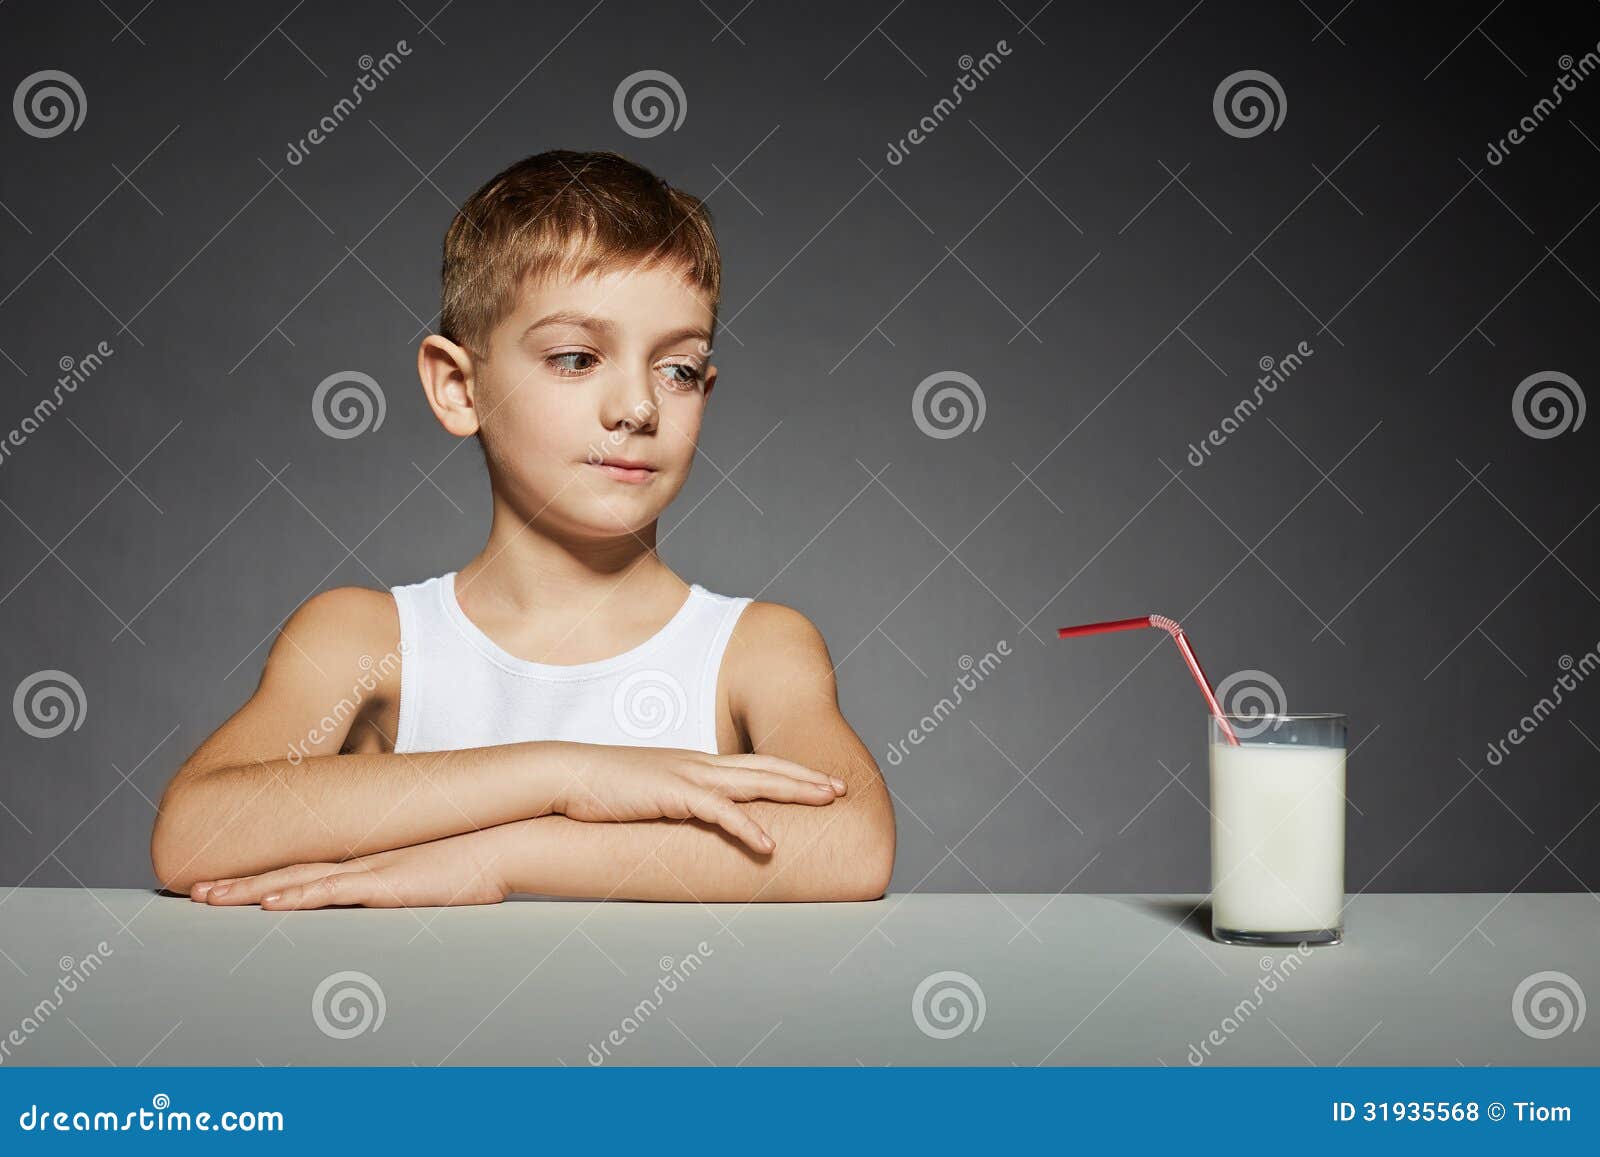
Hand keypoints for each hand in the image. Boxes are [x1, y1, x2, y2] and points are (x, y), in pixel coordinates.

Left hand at [190, 829, 510, 909]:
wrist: (507, 843)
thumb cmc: (476, 861)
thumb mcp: (431, 879)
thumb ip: (406, 885)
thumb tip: (396, 893)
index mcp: (366, 860)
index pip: (302, 867)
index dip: (260, 876)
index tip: (225, 883)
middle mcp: (358, 861)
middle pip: (285, 871)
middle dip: (236, 882)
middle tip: (192, 891)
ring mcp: (369, 869)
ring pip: (294, 880)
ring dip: (248, 891)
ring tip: (205, 898)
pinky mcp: (386, 881)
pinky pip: (332, 891)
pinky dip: (297, 895)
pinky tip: (268, 903)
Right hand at [555, 745, 846, 852]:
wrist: (566, 776)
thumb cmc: (603, 792)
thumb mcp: (649, 796)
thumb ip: (675, 805)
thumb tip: (692, 824)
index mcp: (695, 765)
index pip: (754, 765)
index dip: (790, 772)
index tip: (821, 781)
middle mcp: (699, 764)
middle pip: (766, 767)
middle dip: (807, 777)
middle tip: (843, 787)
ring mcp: (688, 775)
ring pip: (755, 783)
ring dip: (795, 791)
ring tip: (828, 802)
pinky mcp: (672, 794)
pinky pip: (720, 812)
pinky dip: (749, 827)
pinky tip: (770, 844)